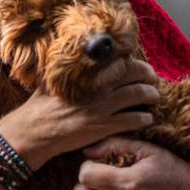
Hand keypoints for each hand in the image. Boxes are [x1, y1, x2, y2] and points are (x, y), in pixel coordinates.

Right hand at [0, 59, 159, 169]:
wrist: (34, 132)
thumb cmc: (39, 107)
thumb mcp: (49, 82)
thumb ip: (62, 71)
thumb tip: (63, 57)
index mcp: (86, 75)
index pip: (119, 62)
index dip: (136, 64)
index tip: (142, 67)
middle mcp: (97, 88)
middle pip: (134, 76)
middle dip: (149, 77)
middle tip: (154, 81)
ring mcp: (102, 108)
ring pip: (137, 96)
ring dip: (151, 96)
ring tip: (155, 98)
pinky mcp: (104, 127)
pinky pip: (132, 120)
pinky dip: (144, 119)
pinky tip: (147, 119)